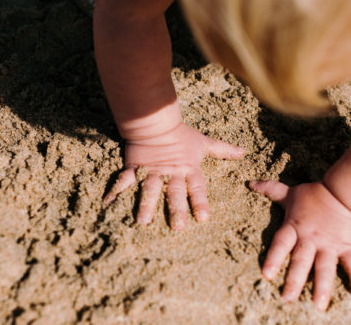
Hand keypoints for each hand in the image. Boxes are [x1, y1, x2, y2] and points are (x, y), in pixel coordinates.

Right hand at [104, 122, 244, 227]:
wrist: (156, 122)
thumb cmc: (181, 134)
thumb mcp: (204, 143)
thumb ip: (223, 150)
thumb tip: (244, 152)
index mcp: (187, 169)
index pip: (196, 188)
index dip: (200, 202)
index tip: (203, 219)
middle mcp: (170, 173)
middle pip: (173, 193)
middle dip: (175, 209)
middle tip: (177, 228)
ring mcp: (151, 172)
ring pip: (149, 189)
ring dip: (146, 205)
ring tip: (143, 222)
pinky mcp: (134, 168)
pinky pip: (123, 181)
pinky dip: (114, 193)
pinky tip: (107, 206)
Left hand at [249, 181, 350, 309]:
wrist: (344, 192)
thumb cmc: (314, 194)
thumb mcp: (290, 193)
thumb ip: (271, 190)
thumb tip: (251, 183)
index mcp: (295, 228)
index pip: (281, 244)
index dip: (274, 258)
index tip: (267, 275)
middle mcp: (310, 240)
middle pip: (301, 261)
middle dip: (295, 280)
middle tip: (288, 299)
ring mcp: (329, 245)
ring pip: (325, 267)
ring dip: (322, 286)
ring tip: (318, 305)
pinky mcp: (347, 247)